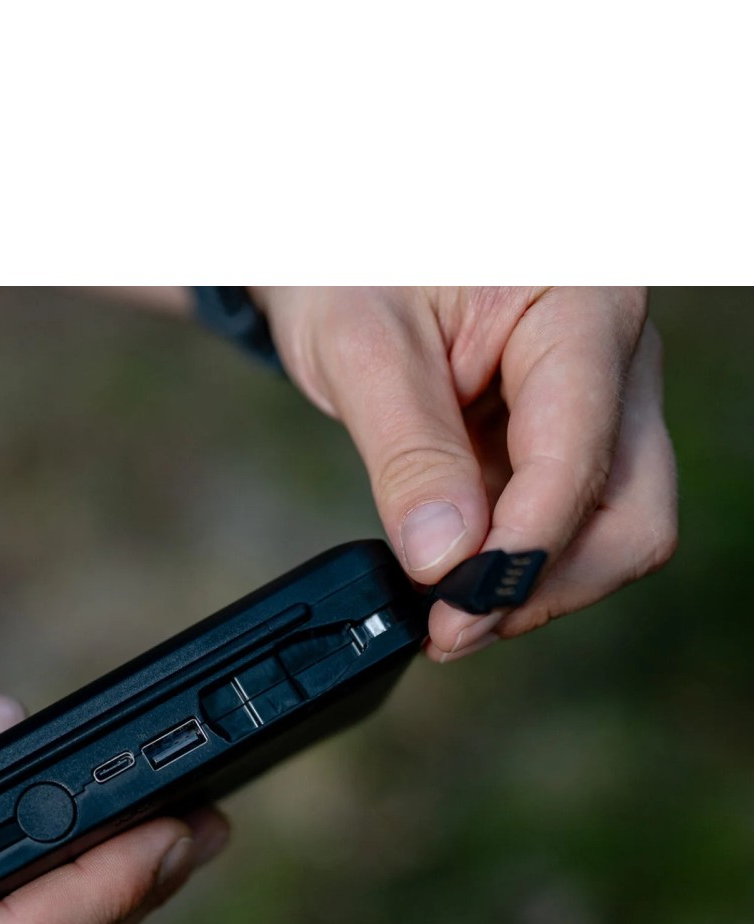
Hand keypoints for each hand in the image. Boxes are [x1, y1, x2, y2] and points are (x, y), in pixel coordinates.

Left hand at [254, 288, 677, 659]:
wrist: (346, 245)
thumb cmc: (352, 262)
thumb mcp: (360, 344)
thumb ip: (408, 451)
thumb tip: (445, 560)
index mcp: (582, 302)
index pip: (581, 453)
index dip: (521, 551)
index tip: (454, 612)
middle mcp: (613, 352)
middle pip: (631, 509)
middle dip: (544, 582)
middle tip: (451, 625)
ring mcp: (598, 399)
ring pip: (611, 528)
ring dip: (531, 581)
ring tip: (442, 605)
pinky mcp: (567, 435)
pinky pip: (567, 520)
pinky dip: (514, 561)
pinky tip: (454, 574)